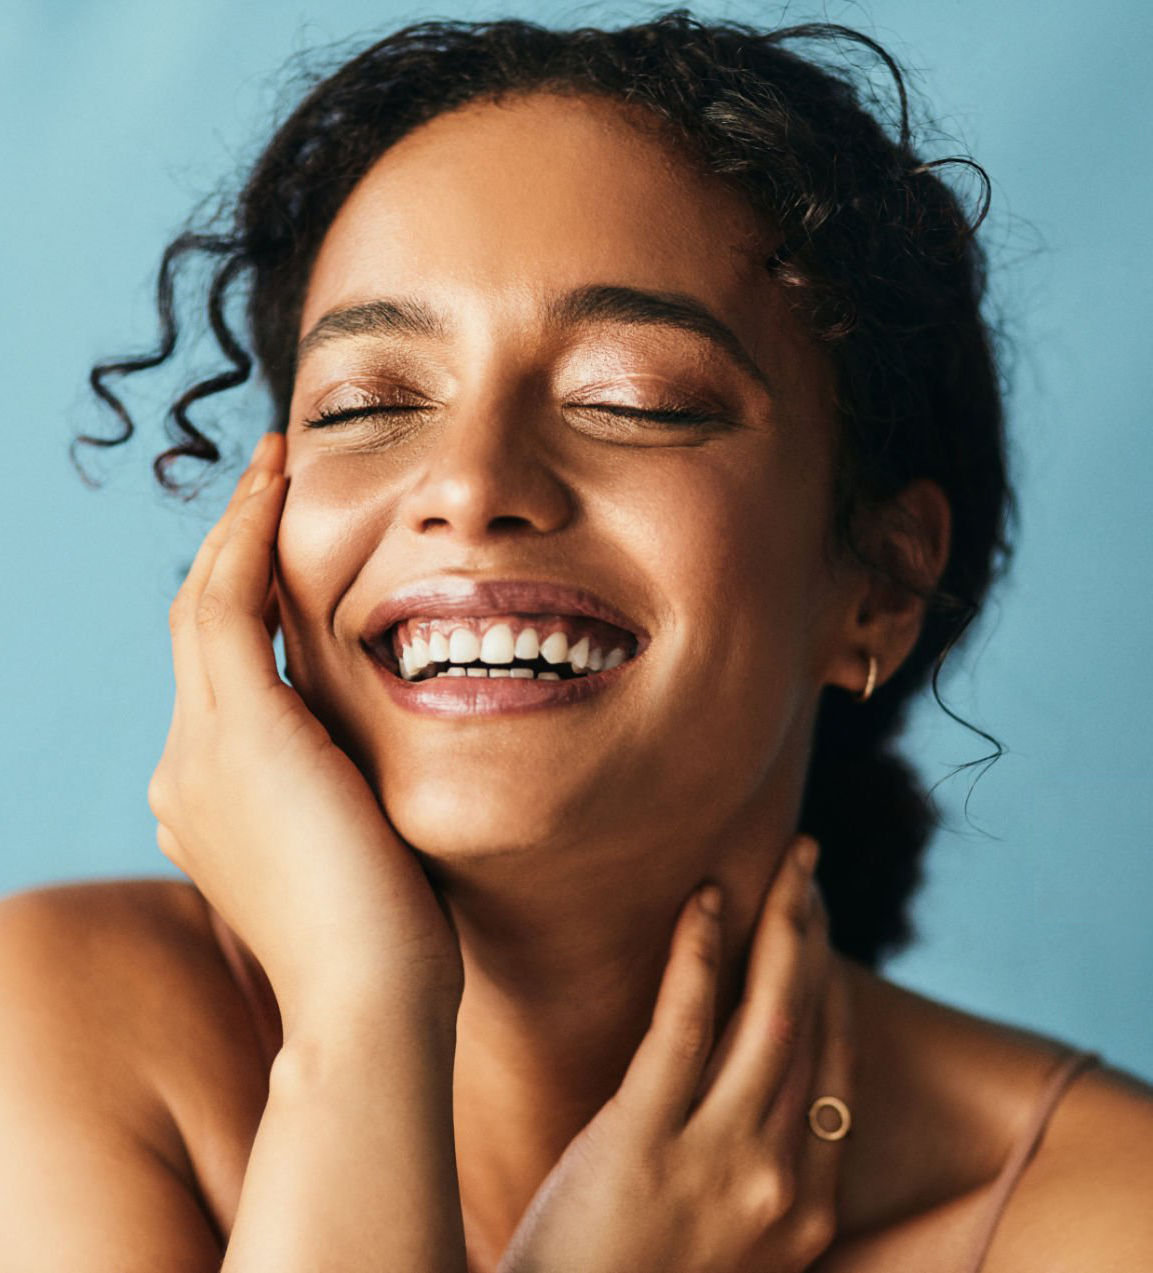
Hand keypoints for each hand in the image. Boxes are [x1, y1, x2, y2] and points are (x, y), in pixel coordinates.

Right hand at [148, 433, 463, 1034]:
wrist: (370, 999)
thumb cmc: (390, 938)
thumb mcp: (357, 848)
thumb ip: (346, 793)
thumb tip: (375, 762)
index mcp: (215, 799)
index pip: (223, 679)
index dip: (245, 607)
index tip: (284, 553)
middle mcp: (188, 769)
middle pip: (199, 630)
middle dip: (234, 551)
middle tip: (271, 484)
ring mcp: (201, 751)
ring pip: (203, 606)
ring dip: (239, 529)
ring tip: (274, 468)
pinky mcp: (236, 732)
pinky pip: (226, 604)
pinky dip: (247, 539)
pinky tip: (279, 487)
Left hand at [498, 835, 851, 1272]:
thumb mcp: (720, 1240)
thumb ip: (747, 1167)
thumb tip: (748, 1078)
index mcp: (805, 1213)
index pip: (837, 1071)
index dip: (833, 988)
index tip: (820, 930)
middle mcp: (779, 1184)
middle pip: (811, 1030)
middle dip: (816, 938)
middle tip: (808, 869)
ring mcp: (718, 1163)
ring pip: (768, 1017)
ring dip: (783, 929)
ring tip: (782, 866)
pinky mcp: (643, 1138)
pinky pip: (683, 1023)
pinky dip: (698, 953)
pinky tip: (704, 901)